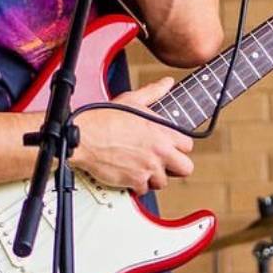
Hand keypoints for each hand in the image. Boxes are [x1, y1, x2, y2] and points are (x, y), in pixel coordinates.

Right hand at [72, 76, 193, 193]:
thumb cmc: (105, 118)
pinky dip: (136, 185)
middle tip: (163, 163)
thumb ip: (154, 92)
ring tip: (141, 167)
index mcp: (163, 131)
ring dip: (153, 177)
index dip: (179, 147)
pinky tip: (129, 173)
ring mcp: (148, 167)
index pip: (188, 146)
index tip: (170, 147)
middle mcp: (160, 151)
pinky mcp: (135, 181)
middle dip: (175, 167)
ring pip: (163, 182)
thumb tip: (167, 82)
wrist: (84, 136)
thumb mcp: (133, 100)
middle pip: (185, 168)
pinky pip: (144, 190)